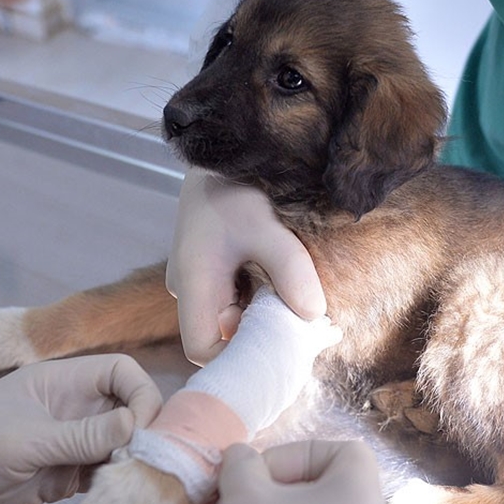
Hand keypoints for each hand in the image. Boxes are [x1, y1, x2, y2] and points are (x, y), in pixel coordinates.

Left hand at [0, 354, 161, 503]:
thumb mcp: (24, 441)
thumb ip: (81, 435)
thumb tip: (137, 424)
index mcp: (60, 382)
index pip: (120, 372)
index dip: (142, 395)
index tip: (144, 430)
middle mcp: (71, 408)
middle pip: (128, 409)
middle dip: (143, 433)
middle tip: (144, 466)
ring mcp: (67, 444)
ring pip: (118, 445)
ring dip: (130, 462)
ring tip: (132, 486)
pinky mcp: (60, 477)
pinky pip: (100, 475)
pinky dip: (112, 485)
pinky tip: (116, 499)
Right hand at [166, 168, 325, 364]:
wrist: (224, 145)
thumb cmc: (237, 182)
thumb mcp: (267, 225)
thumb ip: (290, 270)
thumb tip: (314, 316)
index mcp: (193, 281)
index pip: (201, 349)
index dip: (236, 358)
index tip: (279, 345)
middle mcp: (189, 286)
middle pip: (218, 337)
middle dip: (258, 338)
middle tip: (303, 329)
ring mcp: (199, 278)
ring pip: (229, 319)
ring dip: (262, 318)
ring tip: (300, 305)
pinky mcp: (212, 268)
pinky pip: (235, 299)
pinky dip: (260, 301)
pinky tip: (288, 288)